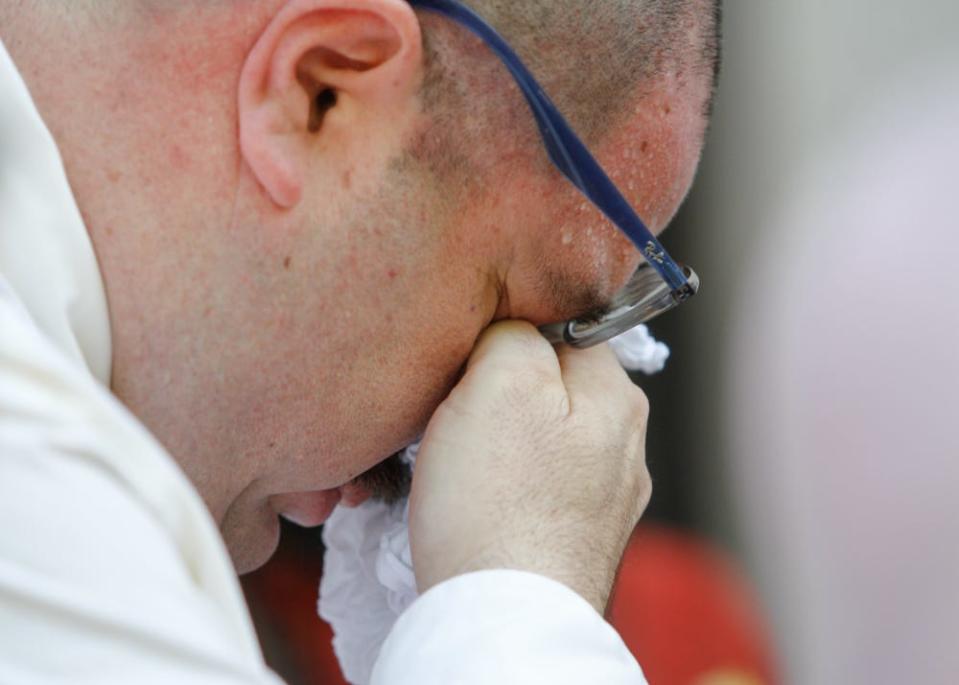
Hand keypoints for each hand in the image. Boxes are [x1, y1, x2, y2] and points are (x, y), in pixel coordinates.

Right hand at [408, 320, 651, 612]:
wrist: (501, 620)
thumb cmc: (497, 503)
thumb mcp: (499, 383)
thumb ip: (514, 333)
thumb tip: (513, 328)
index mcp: (615, 397)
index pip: (563, 328)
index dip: (505, 337)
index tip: (467, 365)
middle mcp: (623, 446)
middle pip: (547, 387)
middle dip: (495, 393)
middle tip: (450, 417)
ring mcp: (604, 500)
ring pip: (537, 439)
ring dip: (493, 443)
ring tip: (452, 468)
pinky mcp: (575, 540)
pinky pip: (533, 489)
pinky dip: (501, 488)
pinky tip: (472, 506)